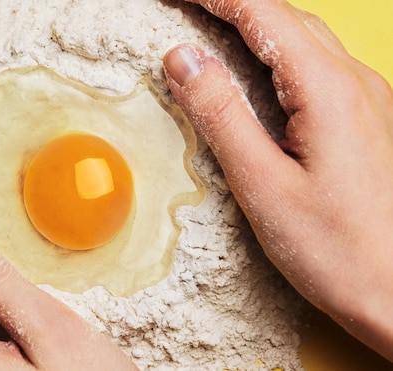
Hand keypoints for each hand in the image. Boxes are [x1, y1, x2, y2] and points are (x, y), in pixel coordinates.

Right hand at [163, 0, 392, 360]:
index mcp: (327, 91)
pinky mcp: (367, 120)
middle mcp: (355, 84)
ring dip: (256, 24)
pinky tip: (260, 70)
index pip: (262, 14)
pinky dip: (279, 53)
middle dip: (231, 4)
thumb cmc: (338, 251)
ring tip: (212, 26)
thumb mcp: (262, 185)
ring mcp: (368, 100)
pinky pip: (319, 67)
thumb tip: (182, 58)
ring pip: (305, 39)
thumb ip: (221, 115)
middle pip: (286, 17)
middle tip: (186, 6)